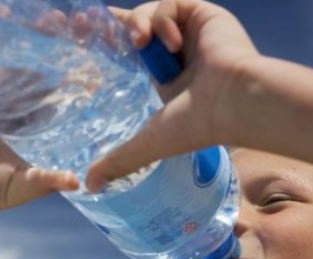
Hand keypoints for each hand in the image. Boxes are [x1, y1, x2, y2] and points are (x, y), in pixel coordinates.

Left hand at [87, 0, 258, 190]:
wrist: (233, 102)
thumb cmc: (198, 124)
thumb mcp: (148, 142)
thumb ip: (119, 160)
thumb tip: (89, 187)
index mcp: (166, 76)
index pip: (131, 53)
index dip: (108, 45)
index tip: (79, 35)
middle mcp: (178, 53)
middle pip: (135, 27)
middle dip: (109, 25)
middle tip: (81, 24)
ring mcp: (190, 32)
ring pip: (148, 13)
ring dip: (139, 25)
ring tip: (140, 43)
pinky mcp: (203, 14)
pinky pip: (170, 4)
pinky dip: (164, 20)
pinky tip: (173, 44)